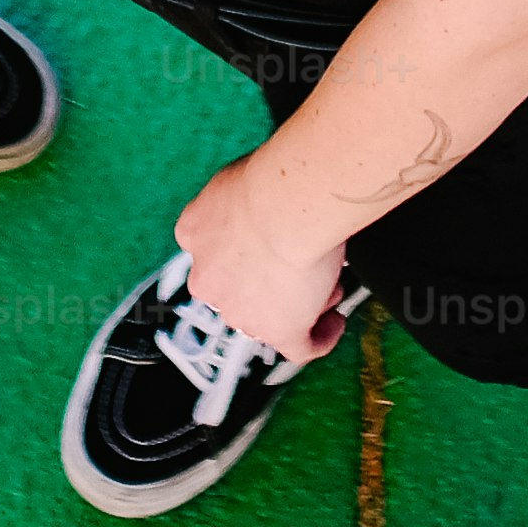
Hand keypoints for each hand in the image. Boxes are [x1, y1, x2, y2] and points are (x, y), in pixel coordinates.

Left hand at [171, 155, 352, 364]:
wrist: (286, 204)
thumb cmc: (269, 180)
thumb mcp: (233, 180)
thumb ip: (238, 201)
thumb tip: (263, 206)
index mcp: (194, 233)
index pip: (213, 252)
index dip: (242, 251)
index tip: (265, 246)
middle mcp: (208, 279)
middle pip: (240, 288)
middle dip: (273, 279)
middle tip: (304, 262)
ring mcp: (242, 312)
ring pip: (269, 314)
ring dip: (299, 302)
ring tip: (329, 279)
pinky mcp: (279, 331)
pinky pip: (299, 347)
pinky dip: (318, 337)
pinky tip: (333, 323)